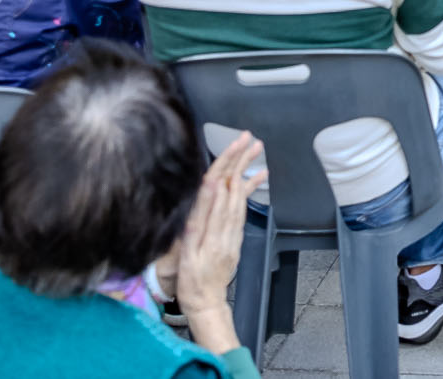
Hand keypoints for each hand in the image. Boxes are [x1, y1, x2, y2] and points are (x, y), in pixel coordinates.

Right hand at [173, 131, 264, 355]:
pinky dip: (248, 191)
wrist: (207, 304)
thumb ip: (194, 231)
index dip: (224, 169)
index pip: (217, 192)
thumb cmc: (191, 285)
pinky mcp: (234, 238)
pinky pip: (241, 209)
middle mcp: (223, 229)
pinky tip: (254, 179)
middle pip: (231, 189)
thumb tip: (201, 202)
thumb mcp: (187, 261)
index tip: (232, 149)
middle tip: (247, 139)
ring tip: (254, 150)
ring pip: (238, 195)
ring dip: (245, 171)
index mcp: (209, 232)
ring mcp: (231, 233)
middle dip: (239, 162)